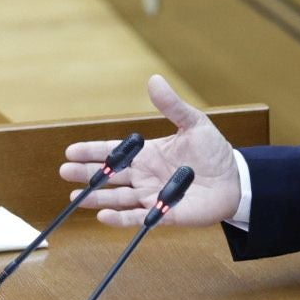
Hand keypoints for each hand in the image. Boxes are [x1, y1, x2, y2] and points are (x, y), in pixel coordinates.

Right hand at [58, 75, 241, 227]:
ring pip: (117, 198)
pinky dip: (120, 219)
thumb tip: (154, 80)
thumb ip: (172, 106)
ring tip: (75, 196)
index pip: (114, 152)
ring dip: (96, 198)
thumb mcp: (194, 124)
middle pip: (109, 176)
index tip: (70, 151)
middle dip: (86, 174)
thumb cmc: (213, 153)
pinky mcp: (164, 214)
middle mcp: (144, 176)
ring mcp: (152, 196)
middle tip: (65, 171)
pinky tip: (102, 216)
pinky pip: (138, 218)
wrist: (234, 180)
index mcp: (147, 154)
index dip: (92, 151)